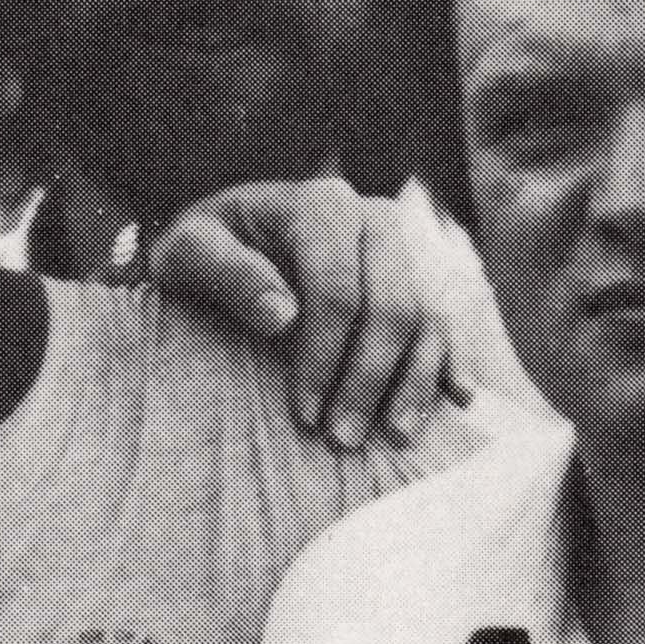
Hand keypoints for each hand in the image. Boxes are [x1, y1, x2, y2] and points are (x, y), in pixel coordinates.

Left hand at [147, 175, 451, 450]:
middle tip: (342, 438)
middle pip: (391, 308)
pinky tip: (455, 401)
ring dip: (414, 383)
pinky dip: (451, 362)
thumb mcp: (189, 250)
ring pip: (426, 319)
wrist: (233, 230)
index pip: (337, 290)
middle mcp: (375, 219)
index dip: (324, 356)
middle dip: (369, 380)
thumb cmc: (207, 245)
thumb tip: (282, 316)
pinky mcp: (418, 275)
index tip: (304, 413)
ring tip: (394, 437)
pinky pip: (447, 321)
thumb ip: (226, 272)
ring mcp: (404, 247)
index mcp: (321, 205)